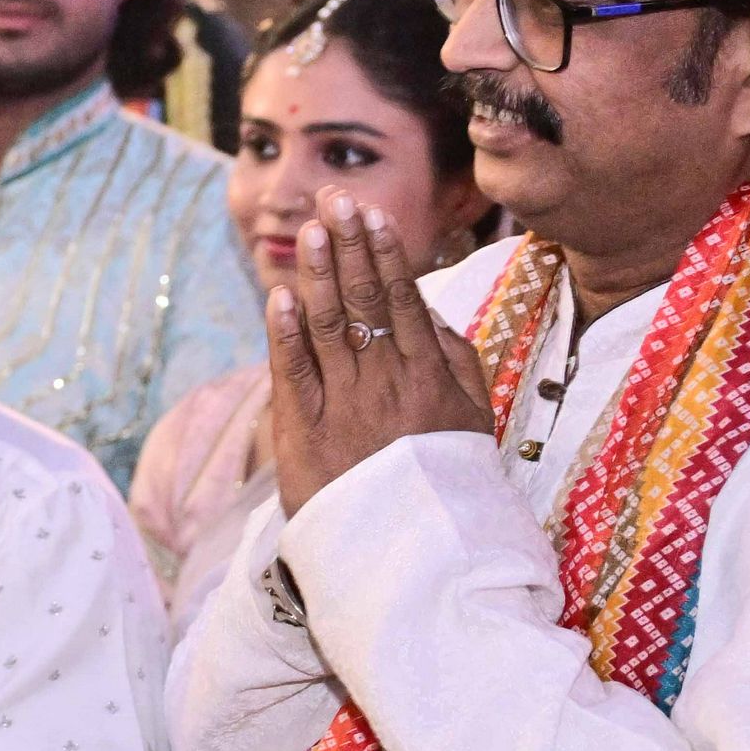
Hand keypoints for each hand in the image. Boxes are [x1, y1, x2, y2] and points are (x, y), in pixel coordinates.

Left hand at [265, 190, 494, 517]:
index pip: (402, 301)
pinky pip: (295, 375)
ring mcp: (345, 406)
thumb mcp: (471, 419)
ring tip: (310, 229)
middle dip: (348, 246)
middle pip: (364, 302)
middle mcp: (387, 383)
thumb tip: (435, 313)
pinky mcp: (306, 434)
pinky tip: (278, 295)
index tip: (370, 215)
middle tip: (333, 198)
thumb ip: (458, 361)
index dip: (383, 254)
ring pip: (330, 327)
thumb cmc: (443, 482)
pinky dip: (285, 333)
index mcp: (429, 376)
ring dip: (318, 274)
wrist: (416, 552)